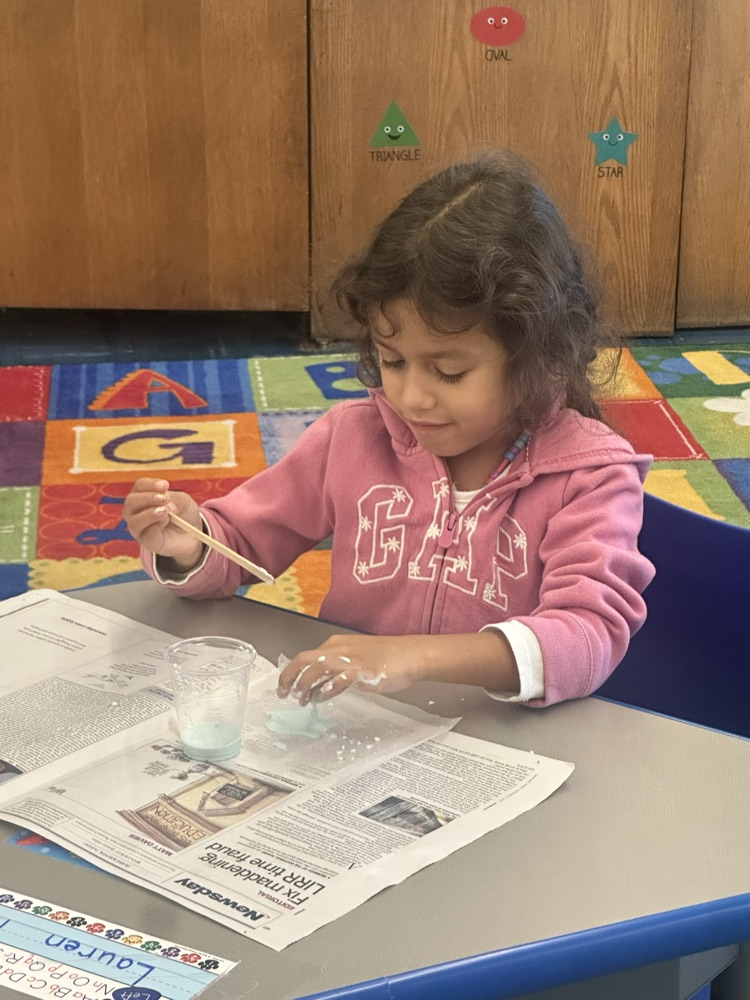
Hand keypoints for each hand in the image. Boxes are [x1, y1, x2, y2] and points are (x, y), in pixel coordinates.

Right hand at [123, 478, 204, 569]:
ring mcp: (140, 527)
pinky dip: (155, 525)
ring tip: (165, 510)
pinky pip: (145, 534)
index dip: (150, 484)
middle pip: (131, 501)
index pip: (140, 486)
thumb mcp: (185, 502)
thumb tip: (167, 503)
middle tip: (164, 498)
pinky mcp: (147, 541)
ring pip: (134, 520)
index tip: (165, 485)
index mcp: (144, 496)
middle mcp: (137, 511)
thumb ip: (175, 499)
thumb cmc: (184, 514)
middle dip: (147, 497)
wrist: (193, 535)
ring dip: (149, 513)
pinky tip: (166, 521)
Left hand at [276, 634, 429, 705]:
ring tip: (303, 699)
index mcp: (336, 645)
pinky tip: (324, 695)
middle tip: (285, 694)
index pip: (305, 657)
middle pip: (305, 659)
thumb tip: (319, 690)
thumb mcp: (354, 663)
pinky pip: (342, 676)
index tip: (284, 688)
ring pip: (318, 666)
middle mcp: (339, 648)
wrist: (411, 654)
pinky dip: (330, 685)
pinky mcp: (364, 669)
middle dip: (290, 677)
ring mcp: (351, 658)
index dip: (291, 673)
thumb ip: (335, 674)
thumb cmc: (387, 659)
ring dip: (306, 683)